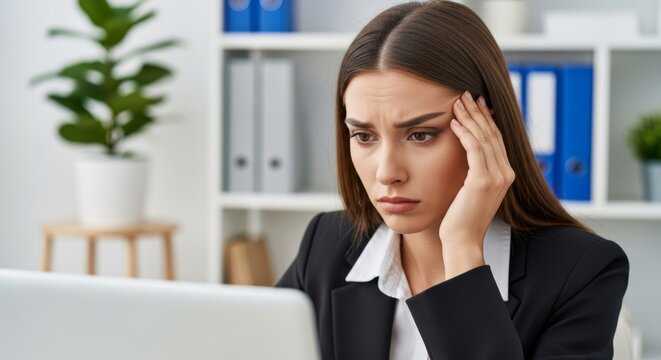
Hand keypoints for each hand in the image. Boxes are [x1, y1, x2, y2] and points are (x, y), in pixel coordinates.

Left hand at [440, 91, 515, 278]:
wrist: (462, 241)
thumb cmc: (460, 218)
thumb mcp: (470, 190)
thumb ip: (472, 172)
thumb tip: (464, 154)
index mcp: (505, 175)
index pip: (496, 139)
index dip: (485, 119)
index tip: (474, 103)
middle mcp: (505, 173)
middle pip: (492, 134)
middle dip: (477, 112)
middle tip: (465, 94)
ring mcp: (497, 177)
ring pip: (483, 137)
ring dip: (469, 117)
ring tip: (457, 102)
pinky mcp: (482, 180)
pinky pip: (474, 148)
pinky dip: (464, 132)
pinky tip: (452, 122)